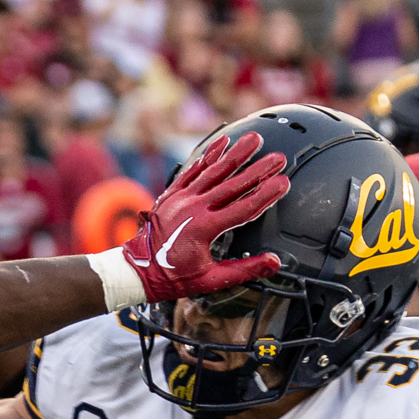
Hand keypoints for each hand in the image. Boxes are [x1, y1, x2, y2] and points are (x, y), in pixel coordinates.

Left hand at [122, 132, 289, 302]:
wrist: (136, 271)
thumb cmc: (171, 277)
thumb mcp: (210, 280)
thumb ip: (244, 270)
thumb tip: (273, 263)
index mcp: (205, 229)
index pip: (243, 208)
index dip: (266, 195)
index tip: (283, 183)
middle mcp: (193, 209)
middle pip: (232, 184)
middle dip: (258, 169)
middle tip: (279, 157)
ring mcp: (181, 199)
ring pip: (213, 171)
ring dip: (236, 154)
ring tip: (254, 139)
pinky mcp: (172, 194)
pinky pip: (192, 170)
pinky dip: (208, 156)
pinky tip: (221, 143)